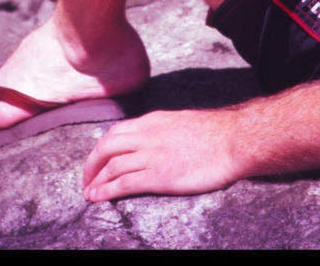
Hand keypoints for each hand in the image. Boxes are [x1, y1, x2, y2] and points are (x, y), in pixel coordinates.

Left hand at [81, 109, 245, 201]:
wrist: (232, 140)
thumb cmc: (215, 133)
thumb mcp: (181, 121)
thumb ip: (164, 130)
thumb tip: (156, 140)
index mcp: (153, 120)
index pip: (117, 131)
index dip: (102, 148)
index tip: (97, 160)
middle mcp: (147, 135)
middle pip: (106, 146)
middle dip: (91, 164)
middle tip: (86, 179)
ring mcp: (151, 155)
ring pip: (111, 165)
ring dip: (95, 180)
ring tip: (89, 193)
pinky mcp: (158, 175)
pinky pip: (123, 183)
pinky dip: (106, 191)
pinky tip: (99, 198)